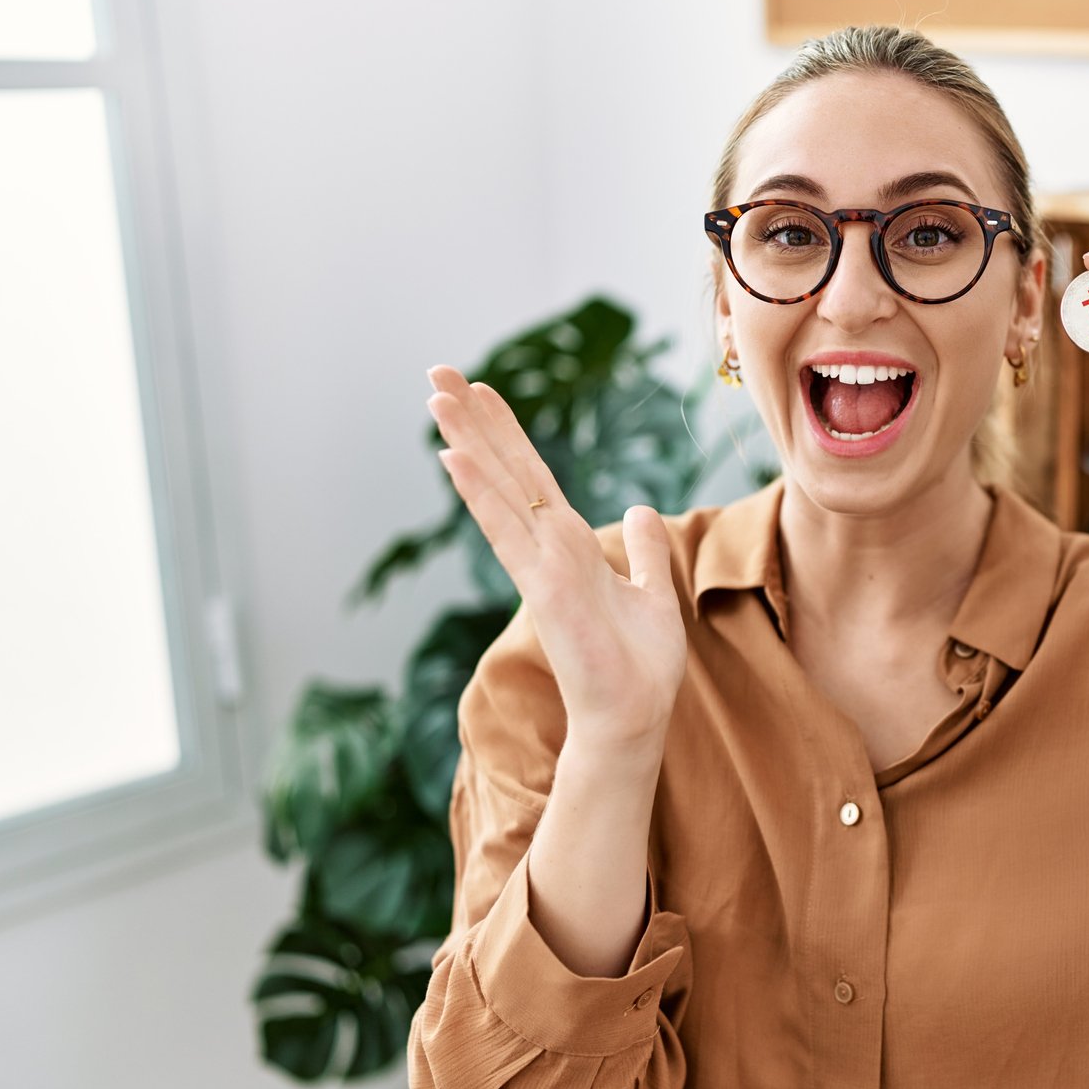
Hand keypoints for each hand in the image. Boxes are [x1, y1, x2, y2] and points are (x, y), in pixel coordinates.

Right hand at [426, 366, 685, 753]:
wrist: (635, 717)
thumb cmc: (641, 667)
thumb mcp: (654, 592)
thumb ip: (644, 551)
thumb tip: (639, 510)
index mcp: (572, 546)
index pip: (533, 477)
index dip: (508, 433)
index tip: (482, 389)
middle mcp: (549, 549)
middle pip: (506, 471)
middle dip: (474, 421)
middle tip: (437, 370)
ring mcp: (541, 565)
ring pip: (498, 490)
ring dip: (467, 441)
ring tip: (435, 395)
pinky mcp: (543, 586)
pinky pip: (506, 531)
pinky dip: (480, 495)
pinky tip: (453, 458)